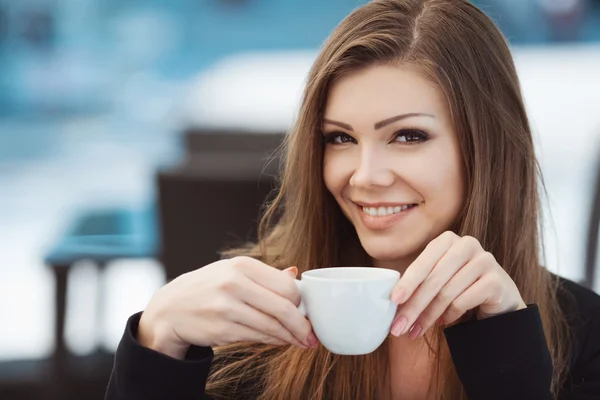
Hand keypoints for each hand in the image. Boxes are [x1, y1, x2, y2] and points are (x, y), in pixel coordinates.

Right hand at [138, 256, 317, 358]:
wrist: (170, 309)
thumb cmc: (207, 288)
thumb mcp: (232, 272)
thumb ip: (264, 276)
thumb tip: (295, 274)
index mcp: (241, 265)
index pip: (285, 285)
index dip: (301, 302)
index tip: (308, 311)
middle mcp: (234, 283)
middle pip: (283, 307)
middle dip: (302, 325)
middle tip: (312, 335)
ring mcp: (226, 307)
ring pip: (272, 326)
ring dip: (291, 337)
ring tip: (301, 342)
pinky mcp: (221, 329)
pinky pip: (257, 337)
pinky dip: (273, 341)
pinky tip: (280, 341)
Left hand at [389, 231, 526, 338]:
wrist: (498, 296)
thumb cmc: (459, 285)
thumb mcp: (437, 278)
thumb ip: (418, 282)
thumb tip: (392, 302)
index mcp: (447, 239)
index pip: (423, 263)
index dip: (407, 282)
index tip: (393, 300)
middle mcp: (467, 245)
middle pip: (434, 280)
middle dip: (414, 306)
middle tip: (399, 326)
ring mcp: (484, 261)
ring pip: (447, 293)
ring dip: (428, 316)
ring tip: (416, 330)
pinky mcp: (496, 281)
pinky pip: (464, 301)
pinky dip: (450, 315)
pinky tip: (444, 321)